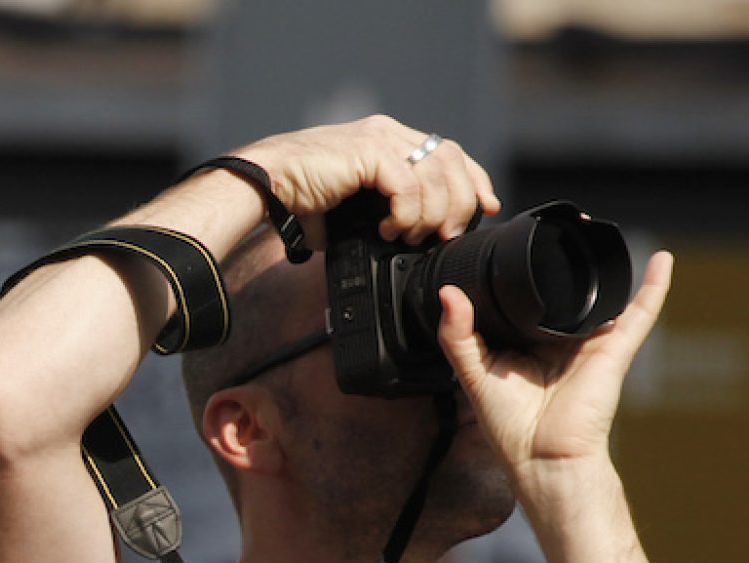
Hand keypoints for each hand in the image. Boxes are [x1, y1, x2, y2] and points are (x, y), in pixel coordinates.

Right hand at [237, 114, 498, 248]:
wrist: (264, 185)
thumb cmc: (297, 198)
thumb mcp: (352, 208)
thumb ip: (381, 214)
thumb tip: (402, 244)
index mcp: (387, 139)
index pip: (448, 152)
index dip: (474, 180)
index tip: (484, 209)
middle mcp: (387, 132)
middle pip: (451, 160)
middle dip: (461, 202)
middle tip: (448, 235)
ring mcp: (379, 138)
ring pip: (435, 174)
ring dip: (431, 214)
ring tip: (411, 237)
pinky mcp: (368, 151)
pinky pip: (408, 185)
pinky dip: (406, 213)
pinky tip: (387, 229)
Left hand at [437, 250, 673, 508]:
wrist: (544, 458)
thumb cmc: (511, 428)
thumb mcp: (474, 375)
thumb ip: (458, 335)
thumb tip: (447, 292)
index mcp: (524, 343)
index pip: (521, 301)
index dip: (515, 276)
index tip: (502, 243)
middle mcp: (557, 338)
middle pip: (560, 291)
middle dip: (558, 260)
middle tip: (550, 226)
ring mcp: (588, 343)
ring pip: (598, 295)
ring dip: (597, 262)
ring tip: (589, 227)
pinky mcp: (613, 351)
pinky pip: (639, 313)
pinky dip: (654, 287)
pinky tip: (660, 259)